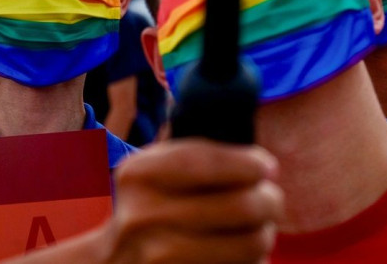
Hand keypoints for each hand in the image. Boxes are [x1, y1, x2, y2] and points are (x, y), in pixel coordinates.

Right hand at [4, 138, 281, 263]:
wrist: (114, 262)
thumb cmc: (148, 205)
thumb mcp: (152, 169)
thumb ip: (191, 151)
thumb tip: (249, 136)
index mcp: (138, 174)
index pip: (206, 161)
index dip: (247, 163)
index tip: (267, 167)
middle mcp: (143, 215)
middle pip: (241, 205)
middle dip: (269, 200)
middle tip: (271, 199)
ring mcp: (158, 258)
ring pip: (250, 244)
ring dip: (265, 234)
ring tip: (259, 228)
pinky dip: (253, 262)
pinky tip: (242, 254)